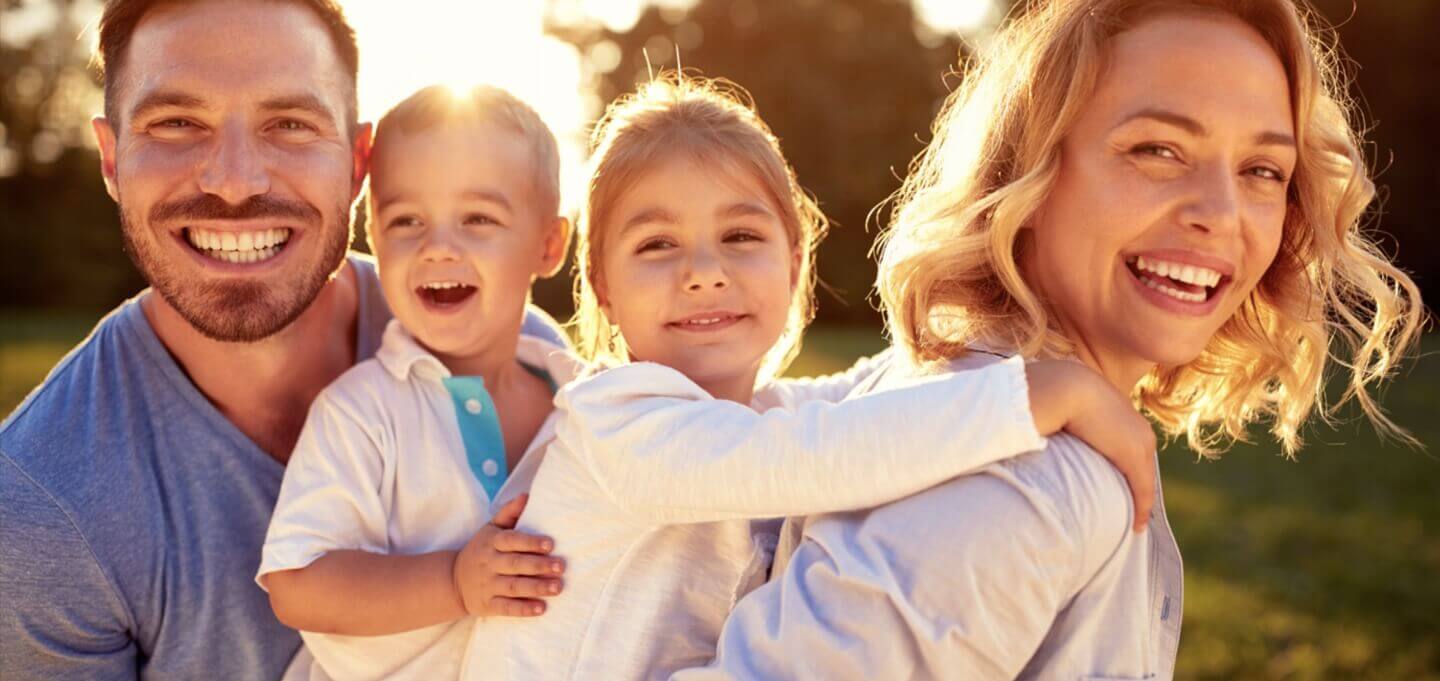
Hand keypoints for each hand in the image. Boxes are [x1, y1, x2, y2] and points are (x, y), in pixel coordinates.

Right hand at [452, 494, 565, 616]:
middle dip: (539, 566)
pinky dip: (523, 609)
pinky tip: (541, 608)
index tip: (550, 544)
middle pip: (515, 564)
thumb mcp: (490, 529)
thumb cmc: (482, 550)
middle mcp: (489, 564)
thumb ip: (509, 512)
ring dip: (536, 587)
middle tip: (561, 566)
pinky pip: (506, 608)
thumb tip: (527, 495)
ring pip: (513, 587)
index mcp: (492, 543)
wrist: (452, 580)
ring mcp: (488, 585)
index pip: (511, 541)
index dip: (530, 542)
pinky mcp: (487, 605)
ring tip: (558, 587)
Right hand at [1025, 360, 1157, 531]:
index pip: (1128, 444)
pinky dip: (1141, 509)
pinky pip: (1143, 489)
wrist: (1065, 387)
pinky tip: (1137, 525)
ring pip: (1145, 480)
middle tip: (1130, 511)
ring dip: (1141, 502)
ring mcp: (1139, 442)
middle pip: (1143, 464)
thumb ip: (1064, 420)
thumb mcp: (1064, 406)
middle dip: (1138, 486)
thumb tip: (1046, 429)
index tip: (1117, 485)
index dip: (1123, 466)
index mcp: (1121, 412)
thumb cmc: (1054, 393)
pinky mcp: (1134, 457)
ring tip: (1134, 522)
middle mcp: (1137, 427)